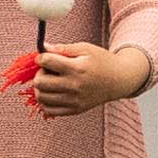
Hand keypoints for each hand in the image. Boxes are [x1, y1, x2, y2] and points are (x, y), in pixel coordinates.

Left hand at [7, 39, 138, 110]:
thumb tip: (43, 47)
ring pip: (41, 97)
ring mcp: (74, 101)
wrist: (118, 80)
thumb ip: (63, 48)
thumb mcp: (85, 48)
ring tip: (50, 81)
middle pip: (40, 82)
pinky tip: (52, 93)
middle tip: (48, 70)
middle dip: (39, 73)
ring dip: (41, 88)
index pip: (46, 62)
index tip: (44, 57)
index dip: (41, 57)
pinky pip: (49, 110)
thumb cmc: (101, 61)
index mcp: (77, 68)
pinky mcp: (74, 110)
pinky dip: (45, 101)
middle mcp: (74, 86)